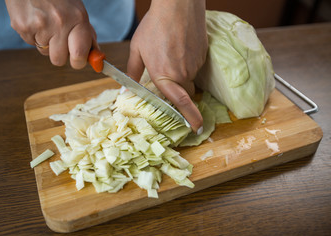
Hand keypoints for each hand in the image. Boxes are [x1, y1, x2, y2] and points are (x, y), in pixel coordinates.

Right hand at [5, 0, 96, 68]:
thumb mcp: (78, 11)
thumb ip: (87, 35)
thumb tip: (97, 58)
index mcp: (77, 19)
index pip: (79, 56)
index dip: (79, 61)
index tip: (79, 59)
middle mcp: (59, 24)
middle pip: (59, 60)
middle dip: (61, 54)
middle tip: (61, 40)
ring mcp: (39, 26)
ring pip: (45, 52)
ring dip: (47, 43)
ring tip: (46, 23)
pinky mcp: (22, 27)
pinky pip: (31, 43)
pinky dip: (34, 35)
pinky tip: (35, 19)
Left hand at [127, 0, 207, 132]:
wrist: (178, 7)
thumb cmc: (155, 26)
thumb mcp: (137, 49)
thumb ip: (133, 72)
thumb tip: (126, 88)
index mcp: (164, 76)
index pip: (180, 103)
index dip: (191, 118)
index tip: (197, 128)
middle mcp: (182, 74)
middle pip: (184, 93)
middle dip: (177, 91)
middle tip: (167, 75)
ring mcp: (194, 65)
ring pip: (189, 80)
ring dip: (181, 75)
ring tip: (170, 55)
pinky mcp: (203, 56)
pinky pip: (195, 67)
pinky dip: (187, 63)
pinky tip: (178, 49)